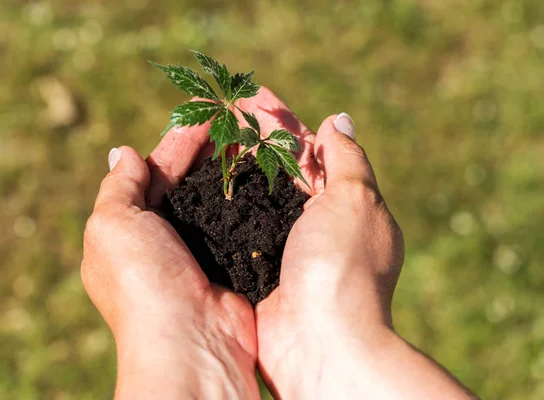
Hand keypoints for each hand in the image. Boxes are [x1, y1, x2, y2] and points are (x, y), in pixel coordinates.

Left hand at [81, 123, 258, 398]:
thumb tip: (120, 151)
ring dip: (229, 169)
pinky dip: (248, 197)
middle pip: (186, 183)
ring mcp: (200, 251)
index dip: (175, 143)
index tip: (201, 115)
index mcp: (129, 229)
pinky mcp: (232, 261)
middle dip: (205, 151)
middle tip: (231, 119)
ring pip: (215, 199)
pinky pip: (240, 221)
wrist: (190, 342)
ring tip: (250, 137)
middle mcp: (164, 240)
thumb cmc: (142, 282)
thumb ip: (117, 186)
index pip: (152, 173)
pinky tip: (263, 174)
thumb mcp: (112, 226)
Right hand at [235, 88, 476, 398]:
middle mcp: (315, 222)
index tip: (251, 95)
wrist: (320, 343)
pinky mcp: (259, 266)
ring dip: (236, 164)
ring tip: (207, 136)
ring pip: (257, 193)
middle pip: (280, 167)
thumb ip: (347, 158)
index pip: (310, 147)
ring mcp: (285, 245)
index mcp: (344, 202)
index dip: (280, 120)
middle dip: (253, 137)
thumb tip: (338, 120)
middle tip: (221, 109)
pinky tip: (202, 182)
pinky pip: (239, 224)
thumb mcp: (356, 200)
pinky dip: (225, 201)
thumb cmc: (341, 267)